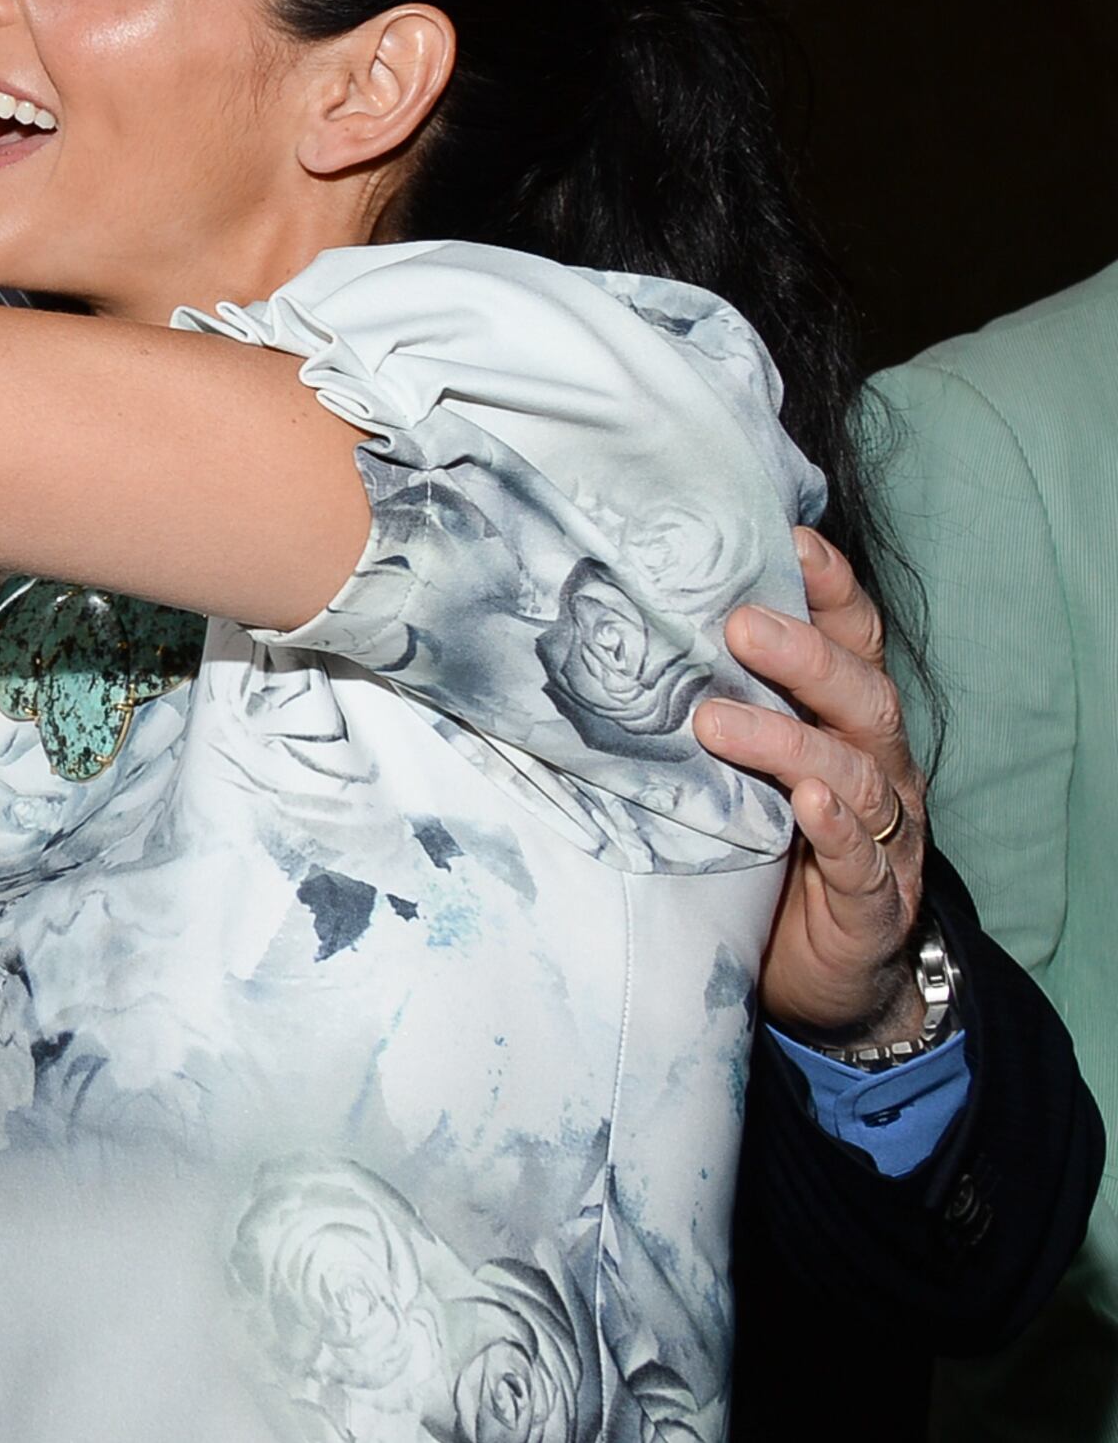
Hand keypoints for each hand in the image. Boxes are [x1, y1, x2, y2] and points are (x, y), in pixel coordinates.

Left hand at [694, 527, 930, 1042]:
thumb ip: (713, 702)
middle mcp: (878, 768)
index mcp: (847, 724)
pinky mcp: (875, 902)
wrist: (825, 972)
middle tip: (738, 626)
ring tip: (718, 722)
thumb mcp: (742, 767)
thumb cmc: (773, 848)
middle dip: (804, 656)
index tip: (792, 537)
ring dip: (790, 742)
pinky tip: (809, 805)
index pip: (855, 642)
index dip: (832, 590)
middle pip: (862, 695)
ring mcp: (887, 836)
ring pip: (857, 773)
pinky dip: (839, 829)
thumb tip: (621, 630)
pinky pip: (865, 860)